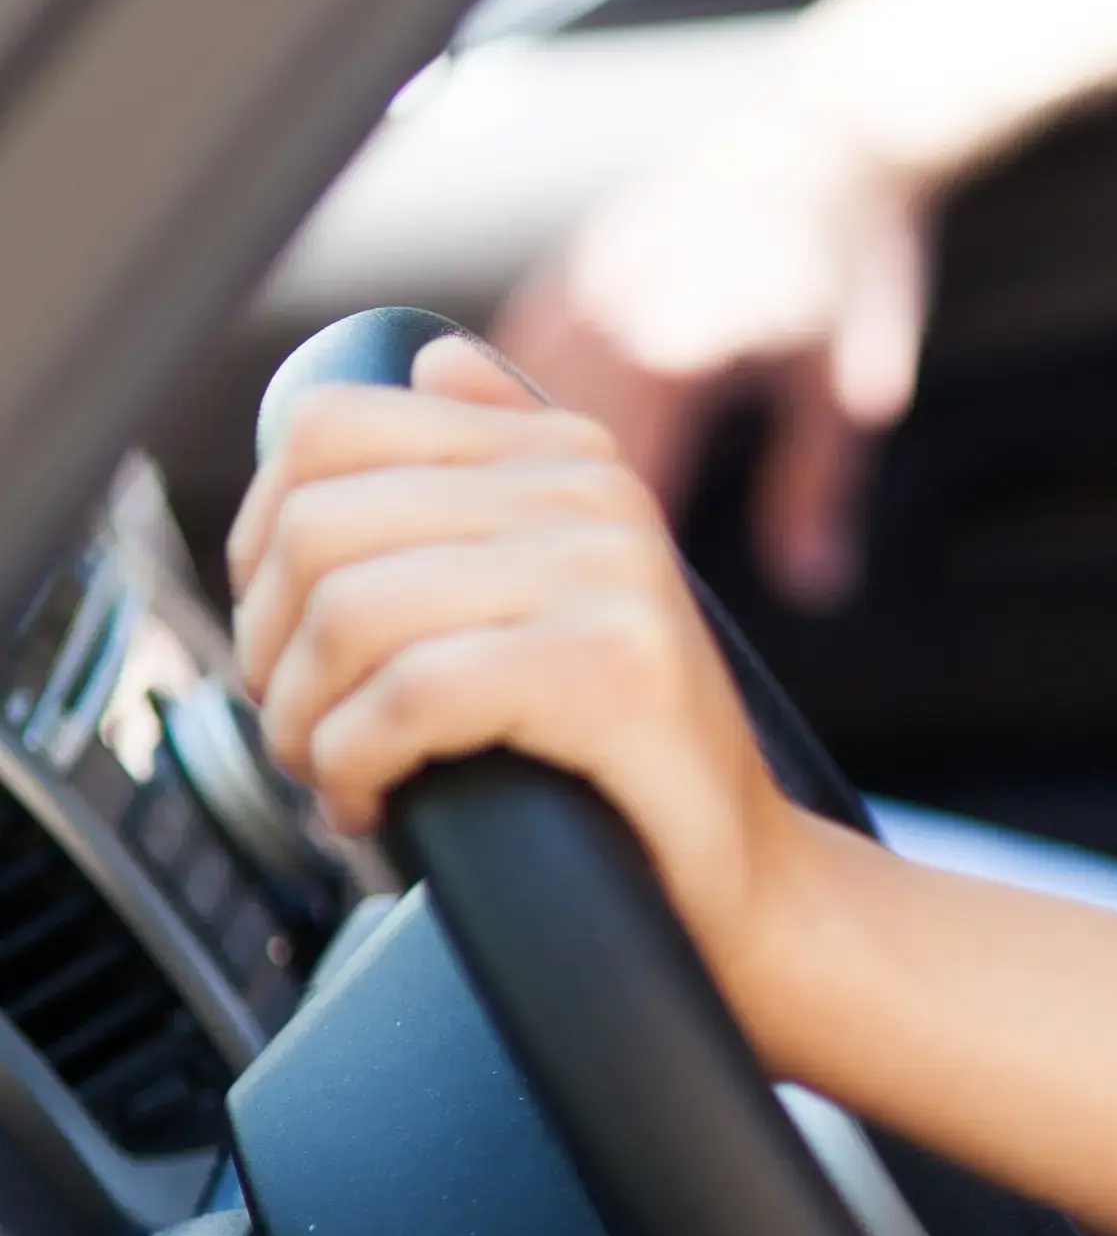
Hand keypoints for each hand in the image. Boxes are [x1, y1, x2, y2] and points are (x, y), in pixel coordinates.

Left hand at [230, 334, 825, 1008]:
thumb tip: (436, 363)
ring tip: (336, 770)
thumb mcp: (558, 586)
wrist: (739, 872)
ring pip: (351, 613)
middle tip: (303, 728)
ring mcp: (612, 574)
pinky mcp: (615, 668)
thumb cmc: (619, 749)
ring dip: (304, 722)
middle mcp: (594, 493)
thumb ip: (495, 471)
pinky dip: (356, 766)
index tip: (285, 633)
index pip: (329, 429)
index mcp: (568, 454)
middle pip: (318, 525)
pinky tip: (377, 804)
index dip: (258, 540)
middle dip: (270, 649)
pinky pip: (410, 697)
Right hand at [490, 97, 934, 610]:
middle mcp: (602, 316)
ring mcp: (572, 285)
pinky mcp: (562, 267)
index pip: (604, 486)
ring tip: (484, 550)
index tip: (584, 614)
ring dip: (487, 474)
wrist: (836, 133)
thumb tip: (816, 584)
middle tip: (514, 604)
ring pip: (488, 404)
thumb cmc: (854, 256)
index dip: (592, 560)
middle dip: (521, 528)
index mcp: (670, 350)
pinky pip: (498, 359)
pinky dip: (488, 415)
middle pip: (525, 454)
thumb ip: (818, 487)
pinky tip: (489, 469)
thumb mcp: (853, 383)